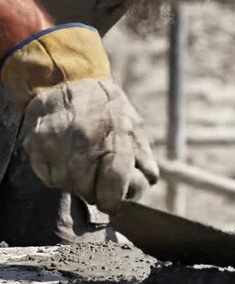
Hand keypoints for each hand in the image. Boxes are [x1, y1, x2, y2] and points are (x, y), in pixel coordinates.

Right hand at [22, 79, 157, 213]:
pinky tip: (65, 153)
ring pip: (68, 187)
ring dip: (77, 180)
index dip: (115, 200)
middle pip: (90, 193)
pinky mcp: (36, 149)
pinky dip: (58, 172)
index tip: (114, 201)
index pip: (114, 189)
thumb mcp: (135, 126)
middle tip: (99, 171)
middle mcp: (84, 147)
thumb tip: (148, 182)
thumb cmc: (107, 107)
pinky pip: (49, 177)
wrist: (67, 82)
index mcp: (114, 141)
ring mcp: (57, 149)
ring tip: (82, 157)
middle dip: (98, 189)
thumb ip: (144, 157)